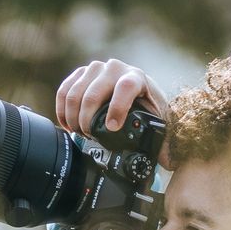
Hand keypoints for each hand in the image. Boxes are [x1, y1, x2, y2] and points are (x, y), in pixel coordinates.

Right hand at [56, 59, 171, 167]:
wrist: (137, 90)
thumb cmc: (148, 106)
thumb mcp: (158, 121)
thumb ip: (164, 140)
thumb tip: (167, 161)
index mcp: (137, 78)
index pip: (125, 87)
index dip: (116, 108)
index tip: (111, 128)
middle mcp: (116, 69)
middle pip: (93, 94)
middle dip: (87, 121)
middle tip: (89, 138)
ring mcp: (96, 69)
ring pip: (75, 93)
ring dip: (73, 118)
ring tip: (79, 133)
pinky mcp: (81, 74)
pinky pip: (65, 90)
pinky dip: (63, 110)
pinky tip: (67, 124)